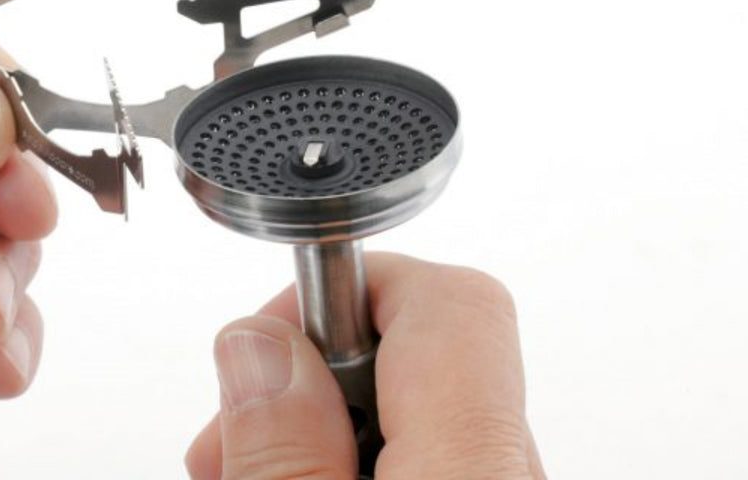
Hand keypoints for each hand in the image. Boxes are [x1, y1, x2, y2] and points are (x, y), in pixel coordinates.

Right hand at [186, 253, 545, 479]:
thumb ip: (283, 453)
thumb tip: (260, 345)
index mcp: (478, 470)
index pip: (451, 301)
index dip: (348, 287)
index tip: (273, 337)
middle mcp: (515, 478)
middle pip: (425, 358)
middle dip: (311, 375)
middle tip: (232, 442)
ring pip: (423, 416)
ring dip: (323, 428)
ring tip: (249, 473)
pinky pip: (436, 460)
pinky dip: (360, 465)